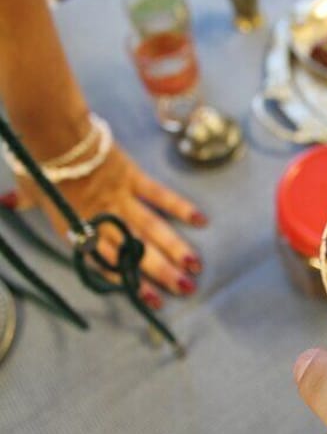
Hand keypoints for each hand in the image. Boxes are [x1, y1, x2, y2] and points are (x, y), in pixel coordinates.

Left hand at [14, 145, 206, 304]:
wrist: (51, 132)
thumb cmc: (37, 161)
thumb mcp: (29, 187)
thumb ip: (24, 200)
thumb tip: (8, 203)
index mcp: (77, 229)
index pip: (108, 264)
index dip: (131, 283)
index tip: (153, 301)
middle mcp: (102, 219)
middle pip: (136, 251)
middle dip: (163, 273)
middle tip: (186, 289)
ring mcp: (119, 199)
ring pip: (151, 229)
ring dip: (175, 248)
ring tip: (195, 266)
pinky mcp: (132, 178)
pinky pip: (158, 195)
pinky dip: (179, 207)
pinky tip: (201, 220)